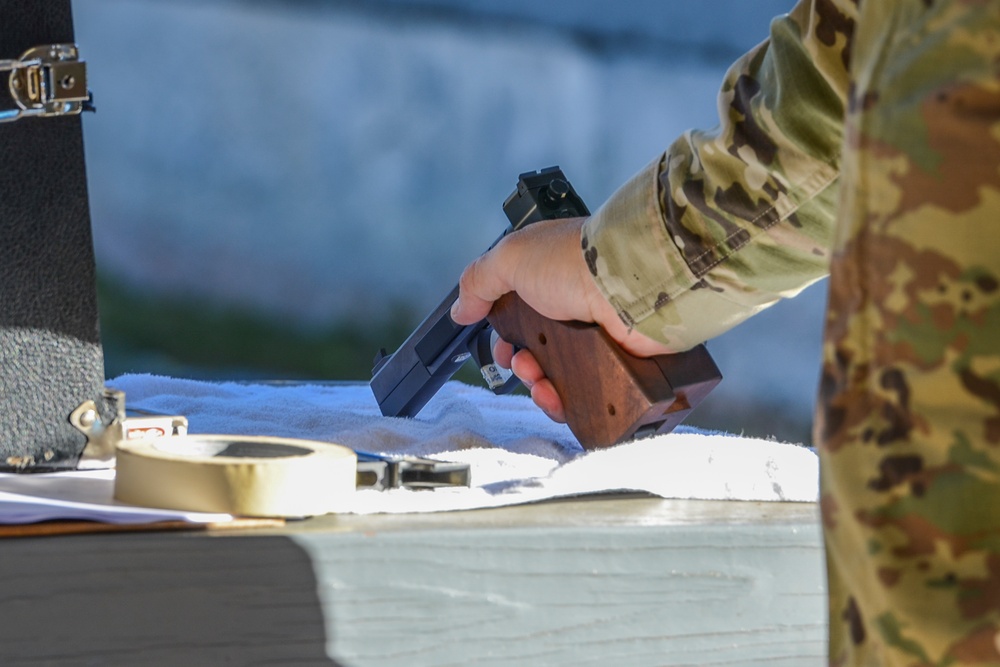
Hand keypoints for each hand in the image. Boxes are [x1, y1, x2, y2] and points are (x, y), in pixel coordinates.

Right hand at [450, 216, 672, 420]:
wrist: (628, 284)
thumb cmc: (576, 262)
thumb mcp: (510, 258)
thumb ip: (478, 281)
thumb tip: (460, 309)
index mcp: (548, 279)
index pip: (519, 315)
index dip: (504, 337)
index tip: (499, 349)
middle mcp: (572, 307)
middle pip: (536, 351)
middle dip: (521, 365)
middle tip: (522, 365)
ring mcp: (595, 336)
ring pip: (558, 377)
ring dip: (539, 387)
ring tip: (540, 383)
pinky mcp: (615, 362)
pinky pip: (585, 395)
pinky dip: (566, 402)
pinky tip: (558, 401)